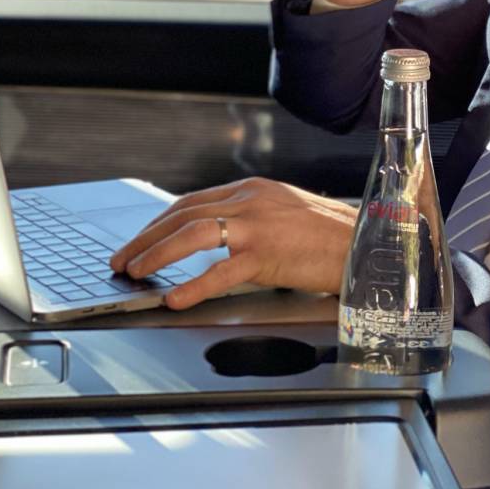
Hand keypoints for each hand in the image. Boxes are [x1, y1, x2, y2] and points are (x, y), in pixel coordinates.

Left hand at [108, 177, 356, 309]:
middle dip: (146, 239)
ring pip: (192, 233)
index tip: (139, 241)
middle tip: (123, 260)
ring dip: (157, 254)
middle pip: (183, 214)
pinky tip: (176, 299)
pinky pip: (221, 271)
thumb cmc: (331, 236)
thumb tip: (216, 238)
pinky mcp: (268, 253)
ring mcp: (259, 224)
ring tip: (137, 274)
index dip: (159, 223)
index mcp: (253, 189)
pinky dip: (192, 285)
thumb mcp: (285, 216)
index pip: (192, 202)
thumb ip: (251, 220)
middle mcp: (252, 199)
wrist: (367, 244)